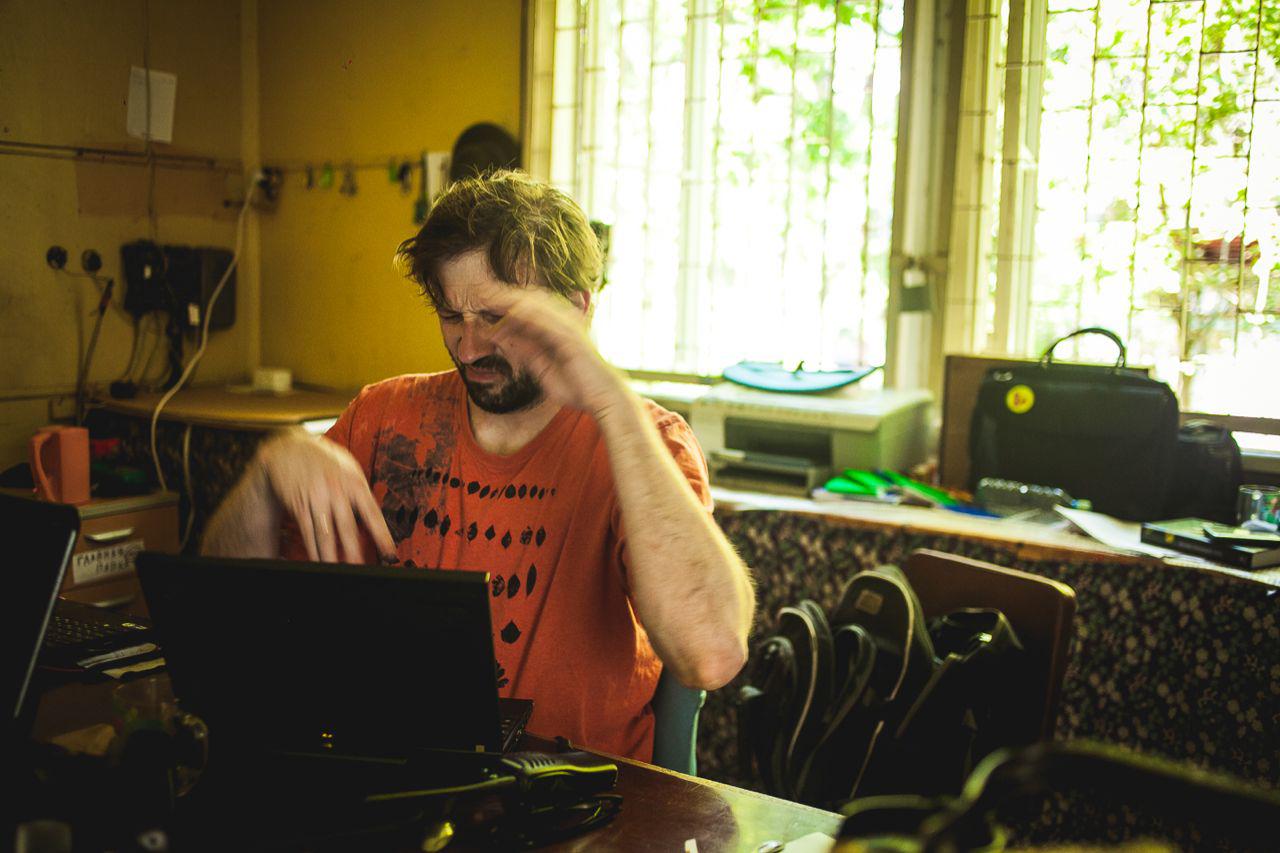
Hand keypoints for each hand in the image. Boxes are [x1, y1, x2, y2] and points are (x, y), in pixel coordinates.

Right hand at [256, 432, 395, 562]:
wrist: (288, 448)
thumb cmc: (324, 460)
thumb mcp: (348, 468)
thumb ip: (360, 491)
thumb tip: (372, 519)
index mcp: (355, 482)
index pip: (372, 514)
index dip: (382, 536)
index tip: (390, 554)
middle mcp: (337, 490)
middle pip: (347, 528)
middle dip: (355, 552)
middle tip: (362, 568)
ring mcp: (317, 498)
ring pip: (325, 534)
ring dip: (332, 556)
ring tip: (338, 571)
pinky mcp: (299, 504)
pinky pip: (308, 531)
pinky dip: (313, 549)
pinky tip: (318, 561)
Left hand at [488, 288, 630, 418]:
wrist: (604, 398)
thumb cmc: (578, 386)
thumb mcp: (543, 369)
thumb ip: (527, 354)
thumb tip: (506, 342)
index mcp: (556, 329)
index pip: (527, 311)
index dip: (505, 305)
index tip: (482, 303)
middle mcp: (563, 323)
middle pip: (530, 302)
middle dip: (505, 296)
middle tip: (481, 292)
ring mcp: (568, 327)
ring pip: (536, 307)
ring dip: (513, 301)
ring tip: (491, 296)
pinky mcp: (571, 337)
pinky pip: (547, 322)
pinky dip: (528, 315)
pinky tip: (512, 312)